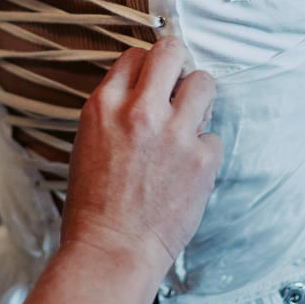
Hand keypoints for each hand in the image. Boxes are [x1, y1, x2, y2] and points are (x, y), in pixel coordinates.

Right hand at [62, 36, 221, 277]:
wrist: (111, 251)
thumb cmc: (94, 205)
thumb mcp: (89, 142)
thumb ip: (117, 112)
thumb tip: (146, 91)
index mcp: (104, 106)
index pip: (134, 56)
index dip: (146, 68)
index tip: (153, 81)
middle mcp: (139, 111)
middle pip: (171, 52)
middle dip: (178, 63)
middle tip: (179, 82)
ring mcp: (173, 133)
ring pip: (204, 82)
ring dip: (199, 99)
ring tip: (189, 122)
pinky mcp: (201, 159)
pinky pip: (214, 135)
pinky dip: (205, 150)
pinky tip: (188, 168)